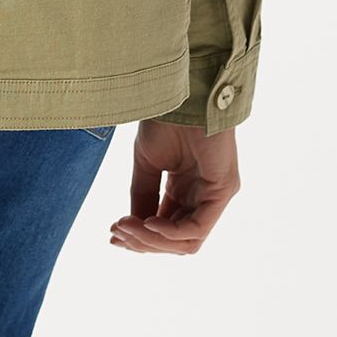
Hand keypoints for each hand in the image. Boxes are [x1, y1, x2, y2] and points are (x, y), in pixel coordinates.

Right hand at [108, 118, 240, 254]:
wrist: (182, 94)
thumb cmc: (168, 121)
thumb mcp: (147, 164)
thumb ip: (143, 195)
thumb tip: (131, 228)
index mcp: (185, 190)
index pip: (166, 229)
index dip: (140, 238)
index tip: (112, 236)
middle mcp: (202, 197)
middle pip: (175, 241)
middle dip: (143, 242)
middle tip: (117, 234)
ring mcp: (215, 196)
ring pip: (187, 241)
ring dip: (153, 241)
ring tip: (128, 228)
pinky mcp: (224, 190)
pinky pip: (198, 227)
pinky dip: (171, 233)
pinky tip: (148, 223)